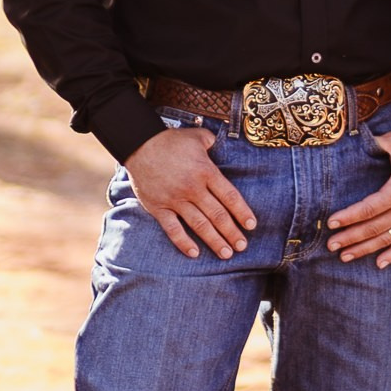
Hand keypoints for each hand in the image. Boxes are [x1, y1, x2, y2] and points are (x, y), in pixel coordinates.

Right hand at [125, 125, 255, 259]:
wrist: (139, 144)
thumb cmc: (170, 140)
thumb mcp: (197, 136)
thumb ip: (212, 142)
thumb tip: (221, 144)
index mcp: (205, 171)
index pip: (230, 196)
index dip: (242, 212)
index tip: (252, 226)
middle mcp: (193, 188)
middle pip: (217, 215)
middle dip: (232, 232)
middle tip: (242, 246)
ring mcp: (175, 199)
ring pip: (199, 225)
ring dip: (214, 241)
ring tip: (226, 254)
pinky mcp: (159, 207)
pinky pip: (172, 229)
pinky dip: (183, 242)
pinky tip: (195, 253)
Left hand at [328, 129, 390, 267]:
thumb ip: (378, 142)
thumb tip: (357, 138)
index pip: (368, 208)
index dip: (348, 217)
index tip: (331, 222)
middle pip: (373, 228)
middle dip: (350, 238)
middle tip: (330, 245)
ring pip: (386, 239)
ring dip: (364, 249)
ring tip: (345, 257)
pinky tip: (379, 264)